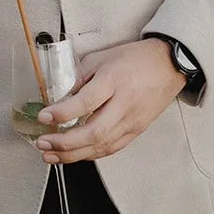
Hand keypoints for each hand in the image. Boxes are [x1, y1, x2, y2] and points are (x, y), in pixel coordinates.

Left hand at [35, 39, 184, 163]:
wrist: (169, 65)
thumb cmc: (136, 59)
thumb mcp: (101, 58)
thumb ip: (79, 77)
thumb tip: (60, 97)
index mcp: (114, 80)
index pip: (86, 102)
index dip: (62, 113)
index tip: (44, 117)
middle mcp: (124, 104)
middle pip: (94, 132)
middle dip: (64, 143)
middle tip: (43, 143)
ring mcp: (132, 121)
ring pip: (102, 145)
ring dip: (74, 154)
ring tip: (51, 155)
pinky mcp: (137, 130)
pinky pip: (112, 148)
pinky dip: (91, 154)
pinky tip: (75, 155)